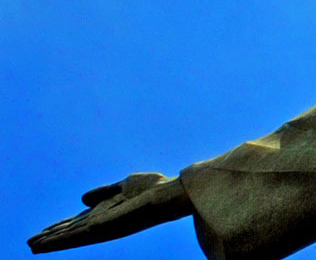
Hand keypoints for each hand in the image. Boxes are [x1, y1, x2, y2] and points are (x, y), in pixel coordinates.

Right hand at [28, 173, 193, 253]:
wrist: (169, 194)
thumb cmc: (154, 188)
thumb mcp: (124, 186)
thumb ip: (104, 192)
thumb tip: (82, 198)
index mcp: (106, 210)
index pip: (78, 221)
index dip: (61, 225)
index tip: (44, 230)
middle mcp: (102, 221)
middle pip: (71, 231)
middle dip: (52, 236)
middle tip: (31, 243)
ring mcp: (101, 227)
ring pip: (69, 236)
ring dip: (50, 240)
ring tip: (31, 245)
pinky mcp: (101, 229)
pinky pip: (74, 237)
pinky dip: (57, 240)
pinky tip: (43, 244)